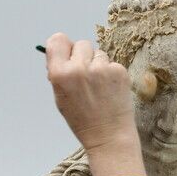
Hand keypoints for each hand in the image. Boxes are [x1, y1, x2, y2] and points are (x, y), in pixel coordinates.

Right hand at [45, 33, 145, 175]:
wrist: (108, 135)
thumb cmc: (82, 120)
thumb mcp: (60, 97)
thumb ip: (59, 73)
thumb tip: (62, 54)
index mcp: (60, 74)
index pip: (57, 40)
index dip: (63, 47)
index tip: (67, 54)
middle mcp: (80, 68)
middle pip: (81, 43)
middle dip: (83, 56)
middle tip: (86, 75)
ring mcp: (101, 68)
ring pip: (98, 53)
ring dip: (98, 64)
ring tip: (99, 86)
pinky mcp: (119, 71)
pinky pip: (112, 63)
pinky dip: (111, 73)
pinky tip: (110, 89)